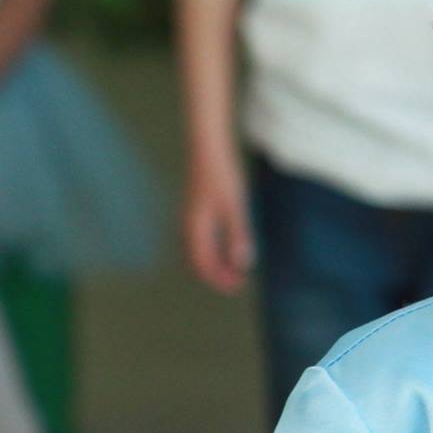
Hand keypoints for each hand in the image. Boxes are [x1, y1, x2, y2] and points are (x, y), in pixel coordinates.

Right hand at [184, 152, 254, 293]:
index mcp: (196, 228)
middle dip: (217, 275)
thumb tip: (243, 263)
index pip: (203, 265)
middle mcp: (189, 226)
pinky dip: (213, 250)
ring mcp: (191, 218)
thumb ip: (238, 234)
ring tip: (235, 269)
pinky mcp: (196, 209)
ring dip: (215, 263)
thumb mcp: (234, 206)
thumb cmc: (221, 174)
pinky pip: (201, 239)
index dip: (219, 279)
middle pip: (198, 261)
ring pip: (199, 251)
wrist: (207, 146)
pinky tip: (228, 246)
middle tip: (238, 282)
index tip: (237, 286)